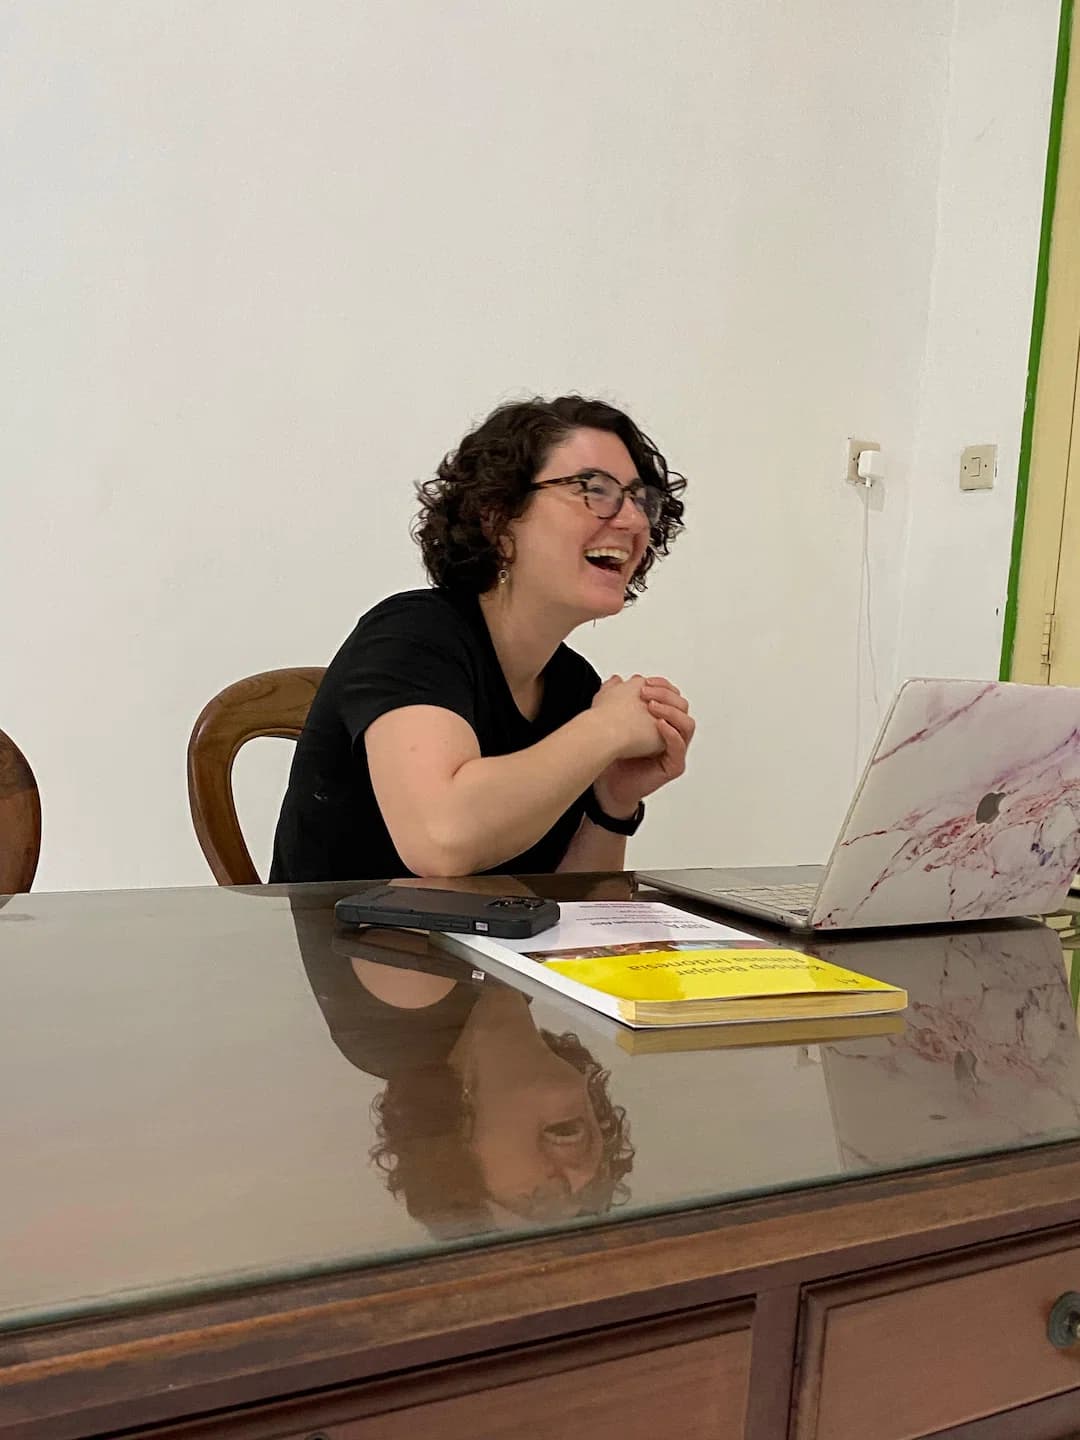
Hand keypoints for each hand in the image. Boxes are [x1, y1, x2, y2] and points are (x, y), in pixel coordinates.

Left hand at [591, 676, 694, 817]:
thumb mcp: (615, 722)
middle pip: (683, 708)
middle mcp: (671, 736)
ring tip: (652, 706)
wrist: (608, 783)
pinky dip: (671, 734)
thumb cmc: (615, 757)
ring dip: (671, 712)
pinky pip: (679, 747)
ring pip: (687, 726)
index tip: (646, 681)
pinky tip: (658, 724)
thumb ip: (619, 700)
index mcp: (662, 723)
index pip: (672, 698)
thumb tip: (616, 679)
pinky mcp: (673, 766)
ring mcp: (674, 751)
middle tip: (647, 692)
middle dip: (667, 696)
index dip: (663, 687)